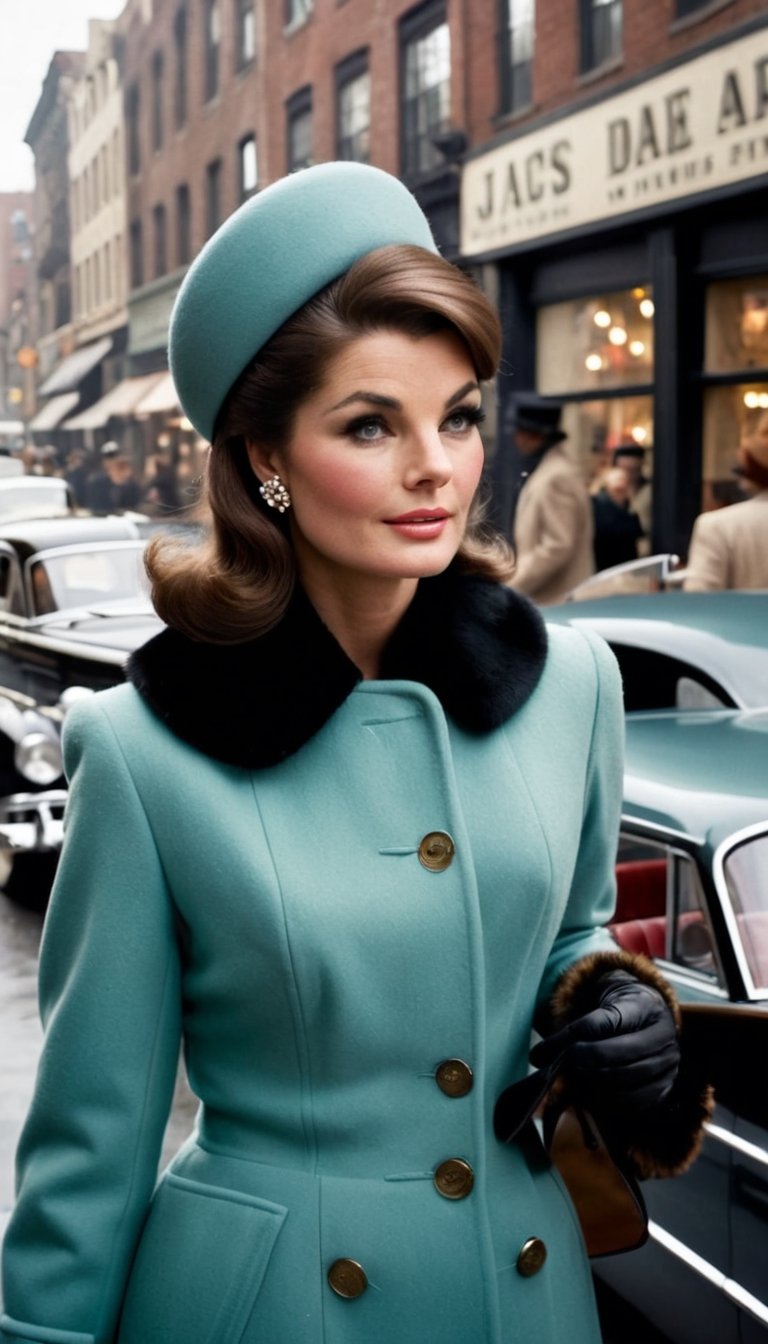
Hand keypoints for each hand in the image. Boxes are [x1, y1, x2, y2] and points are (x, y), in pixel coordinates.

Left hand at [530, 971, 679, 1113]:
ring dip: (592, 1082)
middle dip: (582, 1061)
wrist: (648, 1016)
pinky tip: (593, 1091)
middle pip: (616, 1055)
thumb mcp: (599, 1002)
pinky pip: (634, 1103)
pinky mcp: (665, 1089)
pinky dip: (608, 1102)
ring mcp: (668, 1065)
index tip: (546, 1050)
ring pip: (624, 1081)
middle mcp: (663, 1036)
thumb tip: (537, 1058)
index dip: (573, 1036)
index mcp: (645, 1005)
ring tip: (576, 1075)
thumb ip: (572, 1028)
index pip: (605, 1021)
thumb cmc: (619, 1009)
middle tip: (562, 1063)